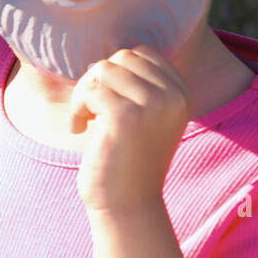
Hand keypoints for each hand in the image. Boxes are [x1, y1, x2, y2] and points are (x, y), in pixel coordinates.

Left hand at [68, 46, 188, 214]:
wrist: (127, 203)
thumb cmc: (126, 158)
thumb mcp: (143, 116)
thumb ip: (136, 85)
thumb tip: (110, 55)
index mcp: (181, 93)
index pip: (142, 53)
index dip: (115, 72)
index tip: (107, 100)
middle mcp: (173, 96)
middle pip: (121, 57)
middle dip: (97, 80)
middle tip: (91, 110)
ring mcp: (153, 105)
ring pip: (103, 70)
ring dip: (84, 93)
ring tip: (85, 119)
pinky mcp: (127, 118)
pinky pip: (90, 91)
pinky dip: (77, 108)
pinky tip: (79, 129)